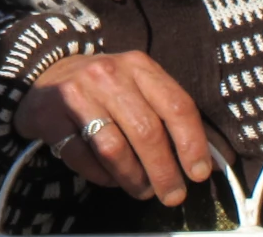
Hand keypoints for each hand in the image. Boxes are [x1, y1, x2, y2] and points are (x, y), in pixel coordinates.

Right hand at [13, 51, 212, 205]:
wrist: (45, 74)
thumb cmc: (106, 90)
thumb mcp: (142, 90)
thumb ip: (175, 120)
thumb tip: (217, 163)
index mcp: (137, 66)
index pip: (176, 106)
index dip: (193, 145)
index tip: (198, 174)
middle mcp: (106, 74)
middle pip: (147, 132)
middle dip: (164, 173)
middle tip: (172, 196)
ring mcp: (75, 93)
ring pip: (115, 149)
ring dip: (134, 180)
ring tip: (141, 190)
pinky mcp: (49, 115)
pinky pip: (84, 158)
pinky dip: (102, 177)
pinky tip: (109, 176)